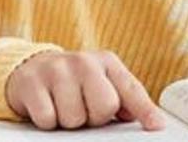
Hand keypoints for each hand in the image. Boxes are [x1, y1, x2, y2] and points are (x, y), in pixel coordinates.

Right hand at [6, 50, 167, 130]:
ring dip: (69, 121)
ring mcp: (58, 69)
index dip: (145, 110)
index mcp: (107, 62)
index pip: (131, 89)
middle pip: (104, 106)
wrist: (31, 68)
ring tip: (64, 106)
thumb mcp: (101, 83)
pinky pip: (48, 119)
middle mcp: (85, 61)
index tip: (156, 126)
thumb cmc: (74, 82)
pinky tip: (47, 105)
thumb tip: (149, 120)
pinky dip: (47, 120)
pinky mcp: (32, 82)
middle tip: (84, 110)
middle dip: (94, 117)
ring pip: (74, 118)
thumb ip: (124, 99)